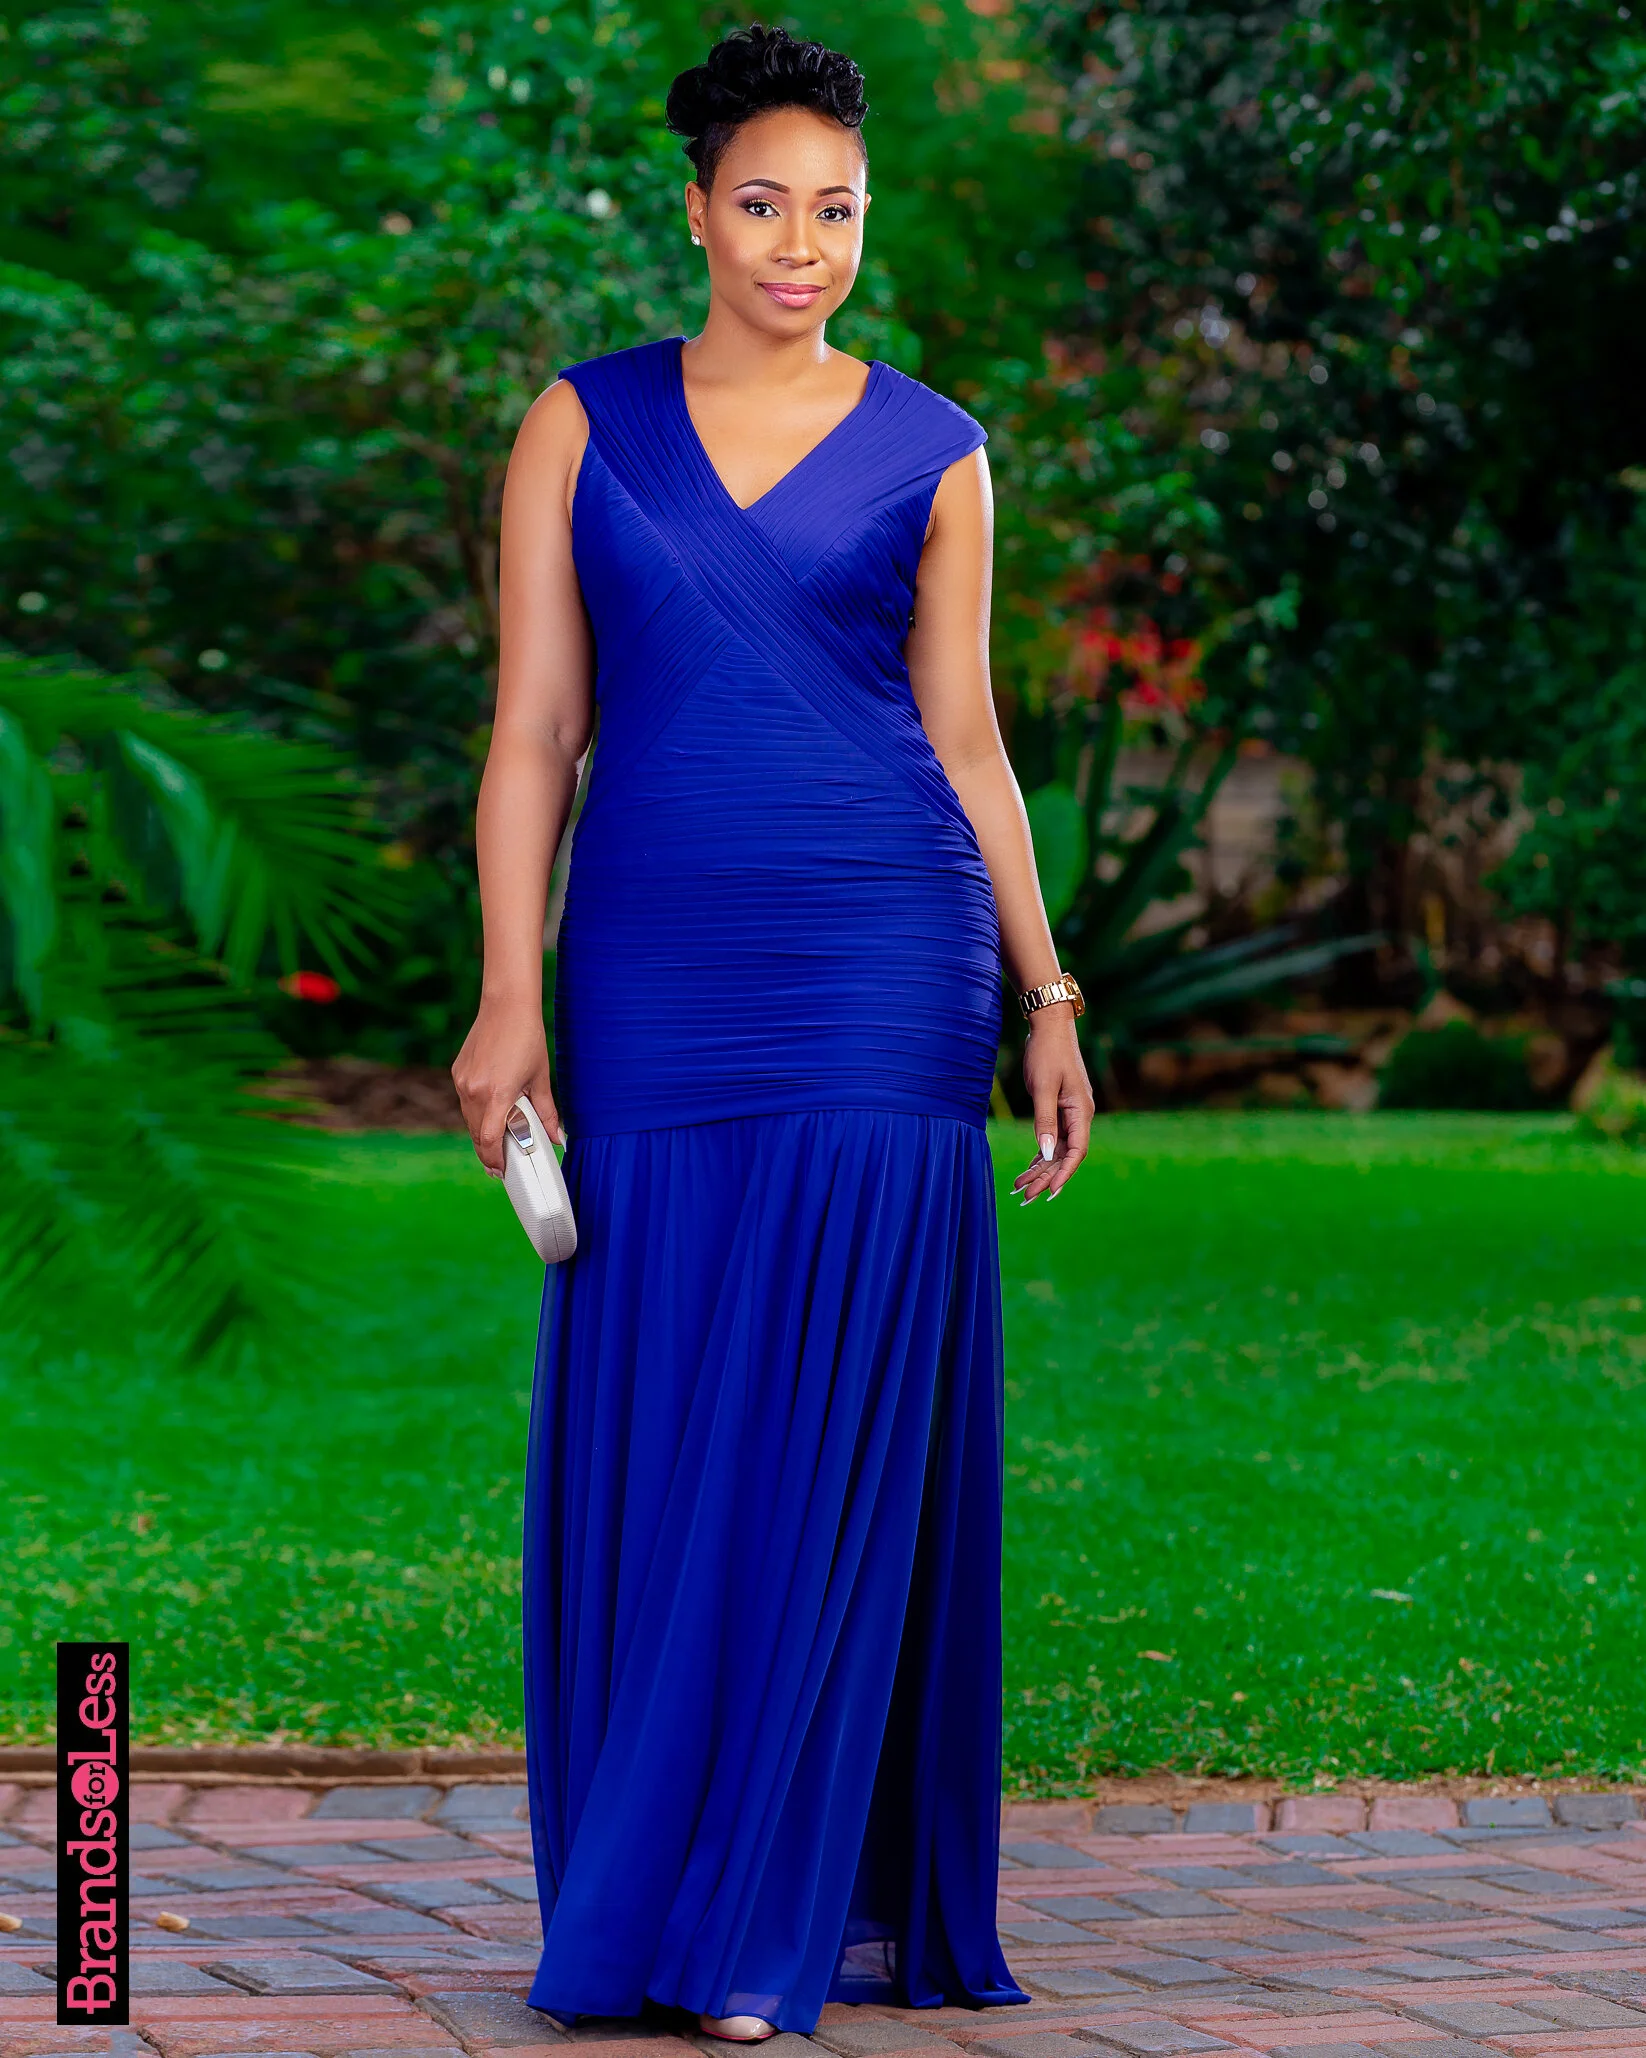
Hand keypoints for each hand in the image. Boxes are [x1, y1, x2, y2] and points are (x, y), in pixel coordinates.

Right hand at [451, 999, 564, 1175]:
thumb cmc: (527, 1039)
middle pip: (476, 1134)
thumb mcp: (540, 1079)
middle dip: (488, 1151)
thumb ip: (547, 1113)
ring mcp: (462, 1081)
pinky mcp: (458, 1072)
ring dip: (481, 1132)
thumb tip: (557, 1138)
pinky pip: (465, 1102)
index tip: (501, 1171)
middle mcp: (474, 1090)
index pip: (488, 1140)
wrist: (506, 1006)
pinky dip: (476, 1112)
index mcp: (498, 1094)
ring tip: (497, 1139)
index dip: (494, 1160)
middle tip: (501, 1164)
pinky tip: (491, 1110)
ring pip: (469, 1119)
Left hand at [1010, 1010, 1094, 1204]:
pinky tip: (1028, 1169)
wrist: (1049, 1026)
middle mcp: (1079, 1115)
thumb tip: (1044, 1154)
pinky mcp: (1059, 1108)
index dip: (1063, 1174)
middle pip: (1065, 1156)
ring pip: (1057, 1150)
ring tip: (1020, 1188)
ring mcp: (1070, 1112)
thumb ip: (1044, 1121)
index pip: (1076, 1152)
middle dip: (1045, 1177)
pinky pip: (1052, 1138)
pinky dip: (1039, 1154)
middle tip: (1025, 1197)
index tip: (1049, 1193)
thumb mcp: (1042, 1087)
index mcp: (1082, 1111)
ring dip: (1040, 1169)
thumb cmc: (1047, 1053)